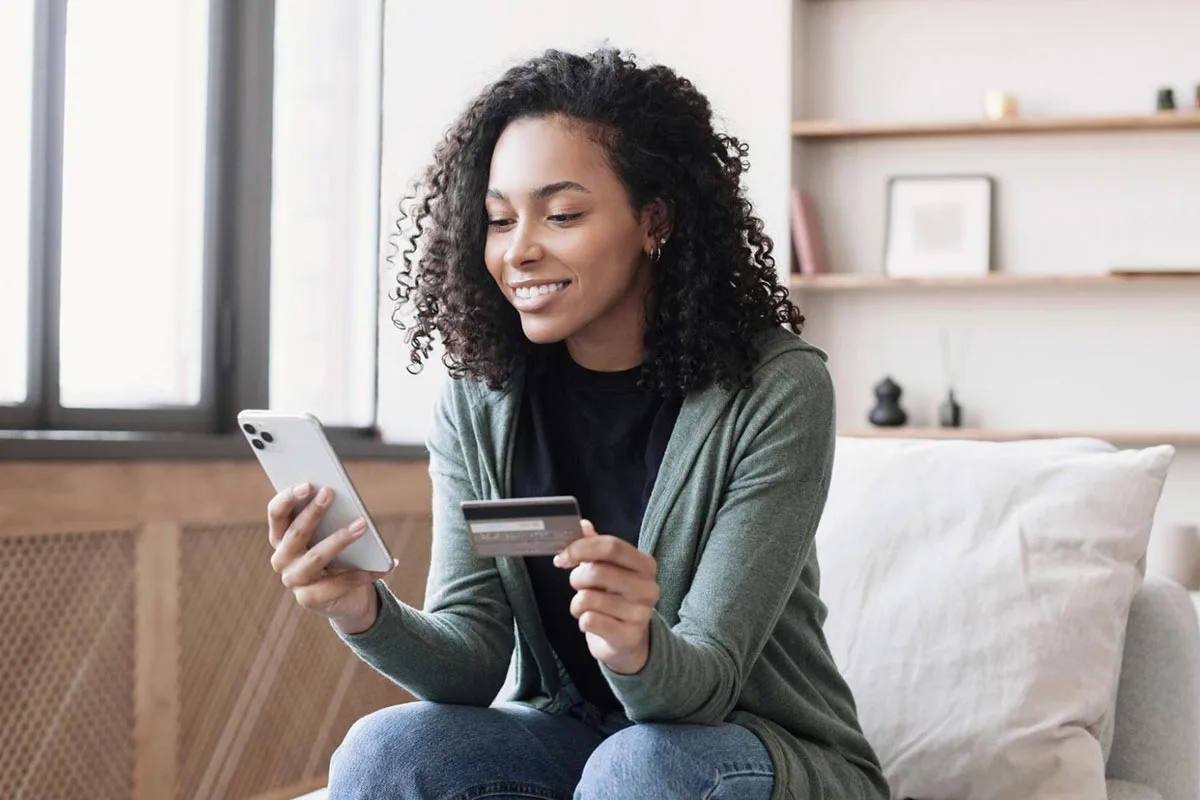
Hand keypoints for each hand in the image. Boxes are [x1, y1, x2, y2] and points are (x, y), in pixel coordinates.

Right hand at [266, 483, 391, 633]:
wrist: (347, 598)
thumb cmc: (338, 556)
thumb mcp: (332, 534)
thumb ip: (331, 518)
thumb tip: (345, 497)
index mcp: (281, 537)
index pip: (276, 513)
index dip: (288, 498)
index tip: (308, 484)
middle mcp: (281, 559)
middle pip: (295, 533)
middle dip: (313, 512)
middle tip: (330, 493)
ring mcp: (293, 581)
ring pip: (316, 556)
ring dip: (340, 538)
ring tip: (362, 524)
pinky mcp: (309, 599)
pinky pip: (338, 583)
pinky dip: (362, 573)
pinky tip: (384, 565)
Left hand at [554, 520, 659, 674]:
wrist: (628, 641)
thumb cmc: (614, 598)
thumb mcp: (608, 569)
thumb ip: (595, 546)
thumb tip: (581, 524)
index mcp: (645, 565)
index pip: (611, 546)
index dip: (581, 548)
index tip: (562, 557)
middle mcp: (648, 588)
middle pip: (597, 571)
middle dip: (576, 578)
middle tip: (578, 586)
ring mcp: (641, 613)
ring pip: (588, 599)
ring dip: (577, 603)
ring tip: (586, 607)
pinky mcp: (629, 636)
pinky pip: (589, 621)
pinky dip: (582, 621)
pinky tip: (593, 623)